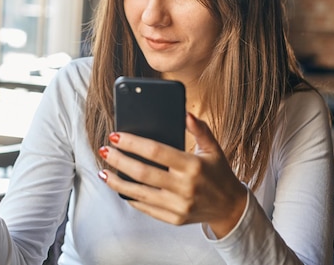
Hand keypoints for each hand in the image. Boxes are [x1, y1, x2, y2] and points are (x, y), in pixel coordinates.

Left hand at [98, 113, 247, 237]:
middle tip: (104, 151)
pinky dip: (130, 197)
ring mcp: (178, 206)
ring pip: (139, 193)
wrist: (230, 207)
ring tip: (103, 172)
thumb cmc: (219, 173)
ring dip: (117, 182)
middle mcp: (184, 187)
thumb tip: (185, 113)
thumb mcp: (213, 148)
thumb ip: (200, 129)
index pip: (156, 151)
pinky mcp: (174, 219)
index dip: (133, 143)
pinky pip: (145, 208)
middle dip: (119, 160)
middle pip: (142, 172)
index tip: (116, 135)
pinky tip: (120, 187)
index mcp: (193, 166)